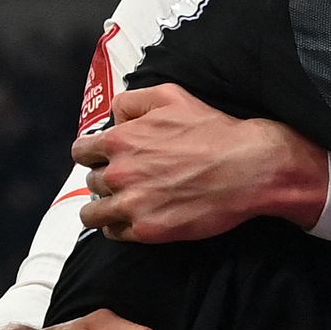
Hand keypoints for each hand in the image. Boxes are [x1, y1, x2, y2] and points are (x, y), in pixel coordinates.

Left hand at [72, 84, 328, 241]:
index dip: (95, 154)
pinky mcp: (148, 230)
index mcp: (120, 140)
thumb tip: (114, 117)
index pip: (81, 151)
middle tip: (131, 180)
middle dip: (107, 180)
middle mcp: (119, 174)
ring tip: (125, 204)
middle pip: (91, 181)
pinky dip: (121, 226)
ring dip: (105, 208)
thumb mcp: (172, 96)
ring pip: (93, 213)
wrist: (249, 168)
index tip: (109, 158)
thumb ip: (133, 101)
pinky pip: (114, 233)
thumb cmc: (213, 130)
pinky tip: (138, 217)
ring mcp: (132, 204)